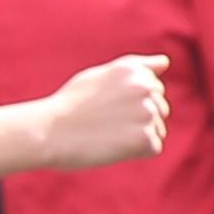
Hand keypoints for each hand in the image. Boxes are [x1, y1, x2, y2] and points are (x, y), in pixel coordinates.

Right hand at [31, 53, 173, 167]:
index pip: (155, 89)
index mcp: (135, 70)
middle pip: (160, 109)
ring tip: (107, 133)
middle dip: (138, 118)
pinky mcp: (145, 138)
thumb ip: (135, 67)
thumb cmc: (70, 104)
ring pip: (158, 129)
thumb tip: (165, 62)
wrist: (48, 132)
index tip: (106, 105)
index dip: (130, 102)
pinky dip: (136, 152)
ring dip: (138, 135)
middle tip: (104, 121)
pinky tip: (112, 146)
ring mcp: (147, 113)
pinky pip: (153, 147)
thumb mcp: (100, 75)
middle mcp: (145, 88)